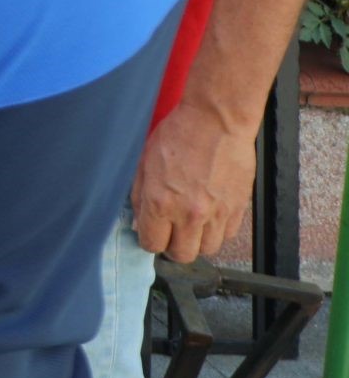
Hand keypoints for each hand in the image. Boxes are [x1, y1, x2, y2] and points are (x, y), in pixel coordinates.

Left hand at [131, 102, 256, 262]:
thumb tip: (140, 223)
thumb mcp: (144, 162)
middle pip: (182, 255)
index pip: (152, 244)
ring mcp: (216, 214)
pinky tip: (210, 212)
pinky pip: (227, 235)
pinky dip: (217, 230)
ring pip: (207, 250)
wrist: (216, 121)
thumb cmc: (177, 135)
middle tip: (171, 230)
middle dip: (173, 246)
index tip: (152, 231)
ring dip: (197, 240)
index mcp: (160, 202)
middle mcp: (189, 214)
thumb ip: (139, 196)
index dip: (150, 239)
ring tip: (192, 221)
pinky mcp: (237, 209)